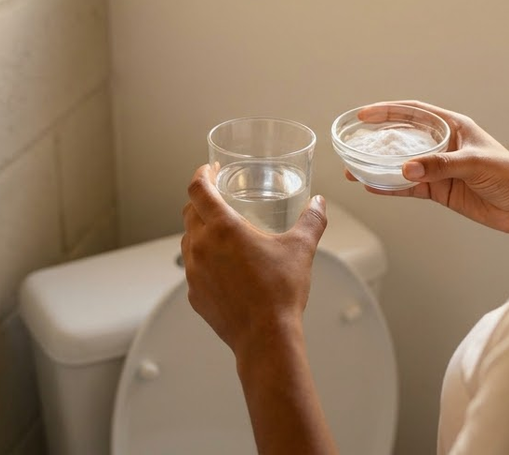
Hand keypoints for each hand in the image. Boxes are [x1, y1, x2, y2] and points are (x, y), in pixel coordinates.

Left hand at [181, 164, 328, 356]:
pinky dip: (203, 259)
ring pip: (188, 240)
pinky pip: (193, 268)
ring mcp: (194, 272)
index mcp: (222, 228)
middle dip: (202, 201)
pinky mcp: (194, 294)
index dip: (202, 174)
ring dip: (200, 230)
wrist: (265, 338)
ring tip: (221, 232)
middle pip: (190, 212)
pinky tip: (223, 266)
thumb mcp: (300, 249)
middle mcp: (201, 246)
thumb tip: (320, 203)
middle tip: (218, 197)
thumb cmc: (280, 293)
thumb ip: (311, 220)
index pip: (198, 189)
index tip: (210, 170)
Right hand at [347, 101, 508, 261]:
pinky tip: (373, 187)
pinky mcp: (440, 191)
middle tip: (352, 141)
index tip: (364, 114)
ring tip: (354, 169)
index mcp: (453, 126)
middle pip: (403, 137)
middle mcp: (443, 145)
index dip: (388, 111)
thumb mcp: (473, 163)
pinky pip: (409, 188)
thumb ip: (438, 166)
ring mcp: (439, 168)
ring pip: (402, 164)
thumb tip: (407, 169)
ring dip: (379, 166)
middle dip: (377, 139)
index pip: (414, 112)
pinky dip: (391, 188)